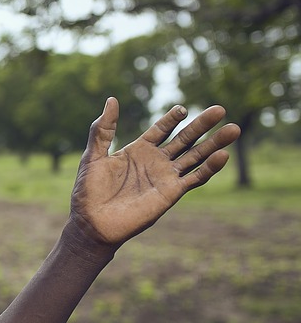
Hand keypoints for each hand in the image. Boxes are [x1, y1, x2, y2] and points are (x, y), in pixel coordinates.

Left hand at [70, 98, 239, 247]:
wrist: (92, 222)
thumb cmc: (88, 191)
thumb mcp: (94, 155)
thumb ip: (103, 129)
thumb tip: (111, 99)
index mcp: (138, 150)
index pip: (161, 129)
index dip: (172, 118)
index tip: (182, 109)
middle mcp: (156, 162)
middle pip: (184, 139)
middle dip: (201, 125)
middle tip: (220, 110)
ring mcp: (165, 177)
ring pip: (195, 156)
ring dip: (214, 144)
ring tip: (233, 129)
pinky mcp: (171, 193)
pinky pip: (195, 179)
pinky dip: (209, 168)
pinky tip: (222, 155)